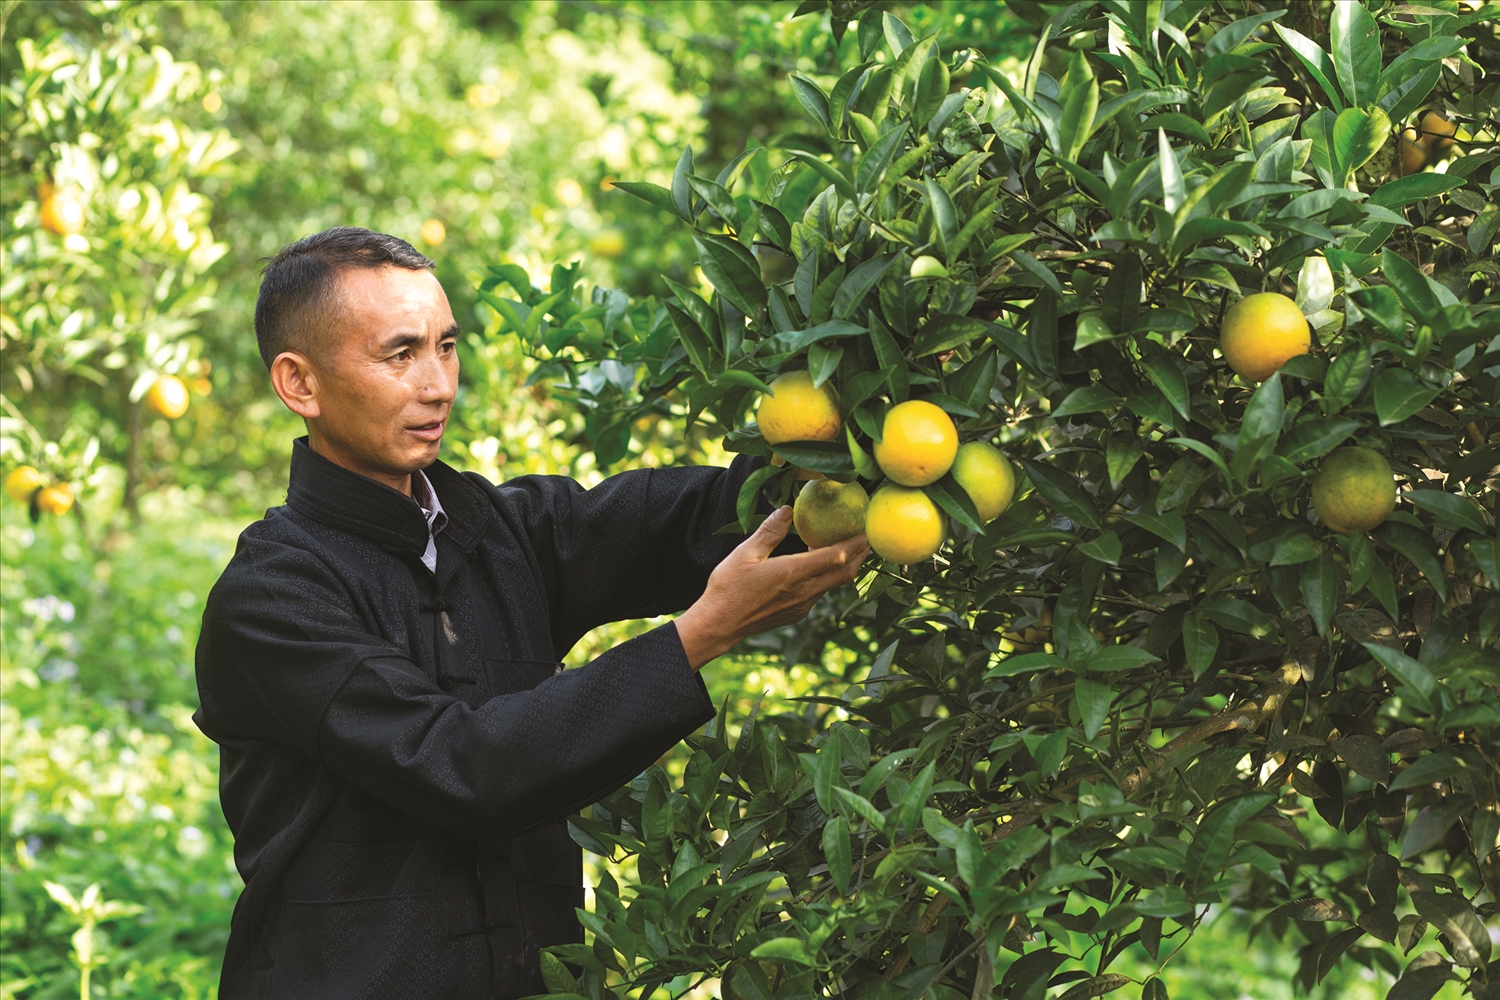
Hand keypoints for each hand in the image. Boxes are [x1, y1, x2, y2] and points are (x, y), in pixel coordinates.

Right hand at [675, 506, 868, 669]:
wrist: (720, 624)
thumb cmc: (729, 587)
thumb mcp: (745, 553)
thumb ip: (770, 531)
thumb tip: (787, 510)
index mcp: (793, 573)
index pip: (835, 557)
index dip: (854, 543)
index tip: (866, 530)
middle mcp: (804, 592)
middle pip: (844, 572)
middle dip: (860, 555)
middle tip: (866, 537)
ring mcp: (802, 605)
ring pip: (834, 584)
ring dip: (845, 566)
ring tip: (849, 549)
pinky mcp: (797, 613)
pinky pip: (821, 592)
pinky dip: (828, 576)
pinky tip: (819, 566)